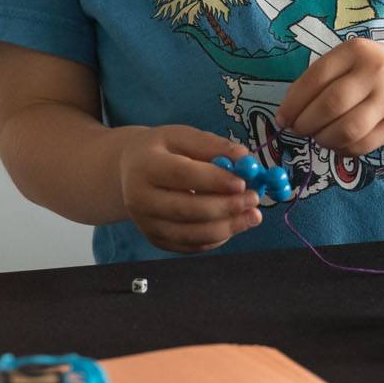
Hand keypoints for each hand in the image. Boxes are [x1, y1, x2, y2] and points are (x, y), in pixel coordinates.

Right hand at [115, 125, 260, 254]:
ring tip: (253, 215)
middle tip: (254, 199)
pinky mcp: (156, 240)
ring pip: (192, 234)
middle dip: (226, 207)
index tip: (243, 183)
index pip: (182, 176)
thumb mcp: (181, 136)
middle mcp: (140, 199)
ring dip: (228, 227)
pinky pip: (191, 246)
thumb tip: (246, 159)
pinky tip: (234, 224)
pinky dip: (217, 239)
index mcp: (145, 166)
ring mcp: (146, 224)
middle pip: (187, 209)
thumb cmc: (161, 150)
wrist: (129, 171)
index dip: (214, 181)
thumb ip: (212, 145)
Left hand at [274, 38, 383, 156]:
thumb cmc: (377, 70)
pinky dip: (342, 149)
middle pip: (330, 105)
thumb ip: (322, 79)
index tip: (282, 119)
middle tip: (299, 130)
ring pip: (346, 130)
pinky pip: (361, 145)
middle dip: (306, 123)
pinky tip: (338, 143)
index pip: (316, 78)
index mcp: (356, 51)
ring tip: (318, 137)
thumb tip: (287, 114)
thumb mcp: (352, 60)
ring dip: (323, 139)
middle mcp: (375, 72)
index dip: (293, 103)